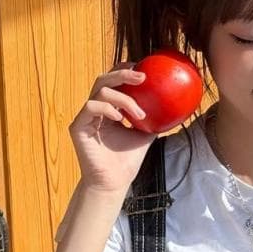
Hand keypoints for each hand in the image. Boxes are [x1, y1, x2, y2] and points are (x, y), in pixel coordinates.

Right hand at [69, 64, 157, 193]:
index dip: (124, 70)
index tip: (143, 69)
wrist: (114, 182)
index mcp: (108, 109)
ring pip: (100, 91)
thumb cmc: (127, 160)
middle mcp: (95, 109)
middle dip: (123, 74)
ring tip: (139, 114)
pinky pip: (91, 107)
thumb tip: (175, 106)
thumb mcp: (146, 134)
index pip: (113, 82)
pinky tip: (121, 118)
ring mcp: (85, 117)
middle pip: (104, 80)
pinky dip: (107, 108)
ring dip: (123, 98)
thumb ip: (154, 118)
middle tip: (142, 77)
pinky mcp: (78, 126)